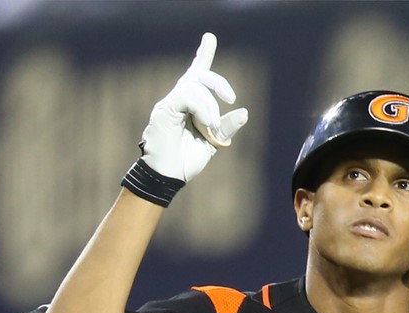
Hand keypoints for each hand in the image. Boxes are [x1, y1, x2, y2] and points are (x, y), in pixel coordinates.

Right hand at [140, 33, 247, 182]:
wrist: (167, 178)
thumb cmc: (185, 161)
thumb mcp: (212, 142)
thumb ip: (225, 127)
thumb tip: (244, 112)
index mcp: (189, 106)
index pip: (195, 74)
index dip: (203, 55)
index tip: (210, 38)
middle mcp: (178, 100)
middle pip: (198, 75)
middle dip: (218, 82)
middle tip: (231, 99)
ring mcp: (169, 104)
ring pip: (194, 85)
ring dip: (210, 105)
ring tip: (212, 126)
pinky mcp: (164, 110)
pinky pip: (186, 96)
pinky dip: (201, 108)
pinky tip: (206, 123)